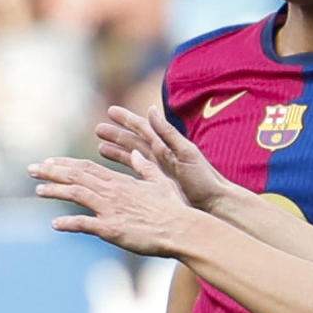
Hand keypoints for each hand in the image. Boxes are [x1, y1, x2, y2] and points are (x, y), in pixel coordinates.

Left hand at [29, 151, 193, 256]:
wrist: (181, 229)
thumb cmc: (173, 208)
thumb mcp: (160, 182)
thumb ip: (145, 167)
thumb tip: (136, 153)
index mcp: (120, 181)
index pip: (86, 168)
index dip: (65, 164)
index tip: (50, 162)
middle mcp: (111, 191)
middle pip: (76, 176)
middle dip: (51, 172)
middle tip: (32, 169)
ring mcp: (110, 209)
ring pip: (76, 194)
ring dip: (54, 191)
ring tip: (38, 191)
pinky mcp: (111, 229)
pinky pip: (85, 224)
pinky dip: (68, 223)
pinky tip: (55, 224)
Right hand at [95, 104, 237, 213]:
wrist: (214, 204)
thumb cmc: (203, 179)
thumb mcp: (186, 153)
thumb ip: (168, 132)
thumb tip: (151, 108)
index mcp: (167, 145)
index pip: (143, 127)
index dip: (127, 119)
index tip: (110, 111)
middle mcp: (161, 155)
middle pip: (134, 141)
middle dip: (116, 134)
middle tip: (98, 129)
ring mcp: (159, 171)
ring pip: (132, 157)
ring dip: (117, 151)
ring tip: (99, 147)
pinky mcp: (158, 185)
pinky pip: (136, 174)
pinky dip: (125, 170)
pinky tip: (113, 172)